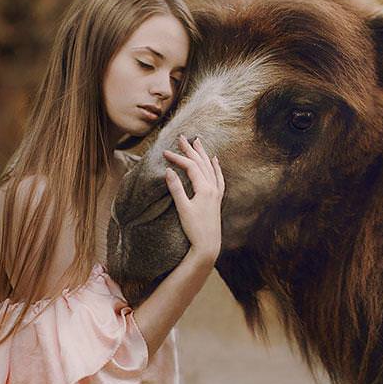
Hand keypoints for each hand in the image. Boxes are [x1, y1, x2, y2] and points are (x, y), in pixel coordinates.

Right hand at [163, 135, 224, 262]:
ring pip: (210, 168)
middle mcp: (212, 188)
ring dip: (203, 154)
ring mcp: (216, 193)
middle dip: (191, 149)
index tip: (164, 152)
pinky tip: (214, 160)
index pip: (190, 167)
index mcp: (204, 189)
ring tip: (197, 142)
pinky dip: (216, 167)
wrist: (208, 246)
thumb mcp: (182, 208)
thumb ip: (176, 188)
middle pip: (201, 163)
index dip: (177, 158)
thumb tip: (168, 170)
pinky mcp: (217, 199)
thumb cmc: (194, 229)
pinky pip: (218, 178)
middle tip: (181, 137)